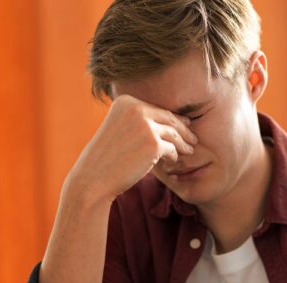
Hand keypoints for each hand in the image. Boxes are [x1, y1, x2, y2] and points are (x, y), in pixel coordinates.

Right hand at [66, 94, 197, 204]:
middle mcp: (136, 109)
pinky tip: (174, 160)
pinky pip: (172, 148)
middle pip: (168, 118)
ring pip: (173, 133)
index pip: (156, 109)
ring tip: (190, 149)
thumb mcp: (117, 129)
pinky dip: (174, 155)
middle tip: (193, 138)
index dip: (172, 118)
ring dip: (183, 143)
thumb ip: (136, 120)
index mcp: (126, 101)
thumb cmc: (106, 156)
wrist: (94, 177)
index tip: (184, 123)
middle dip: (183, 129)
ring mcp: (145, 126)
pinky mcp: (153, 144)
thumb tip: (164, 118)